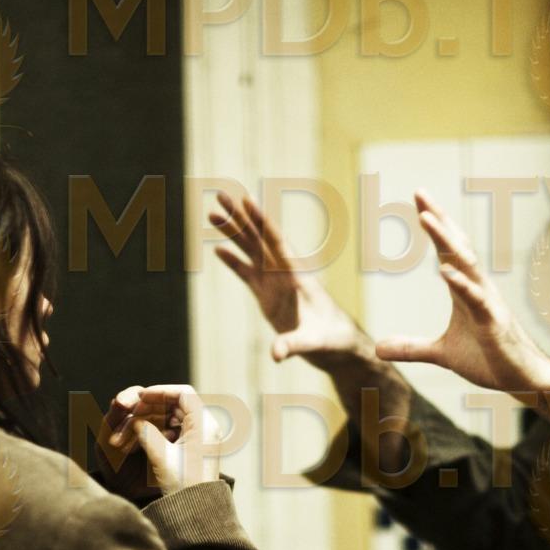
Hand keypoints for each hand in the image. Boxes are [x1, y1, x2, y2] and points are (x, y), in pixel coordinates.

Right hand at [100, 384, 220, 498]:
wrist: (198, 511)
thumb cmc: (183, 486)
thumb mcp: (160, 457)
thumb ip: (146, 433)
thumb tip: (136, 420)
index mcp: (204, 425)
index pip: (183, 394)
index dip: (160, 391)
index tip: (141, 397)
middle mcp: (207, 427)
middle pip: (179, 403)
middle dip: (155, 404)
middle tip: (134, 410)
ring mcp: (203, 437)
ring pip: (177, 415)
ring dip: (156, 416)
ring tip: (136, 422)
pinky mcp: (197, 447)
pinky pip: (178, 428)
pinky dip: (161, 426)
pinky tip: (146, 432)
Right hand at [210, 192, 371, 366]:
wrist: (337, 344)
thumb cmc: (330, 340)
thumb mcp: (312, 343)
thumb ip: (293, 345)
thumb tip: (276, 354)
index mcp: (295, 276)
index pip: (275, 242)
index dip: (261, 222)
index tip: (246, 200)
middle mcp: (283, 273)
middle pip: (258, 239)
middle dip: (240, 217)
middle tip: (220, 195)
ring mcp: (274, 283)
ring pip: (250, 251)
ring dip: (233, 233)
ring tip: (212, 215)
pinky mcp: (268, 296)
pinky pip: (247, 274)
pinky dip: (233, 262)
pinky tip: (218, 249)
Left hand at [374, 190, 549, 393]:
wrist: (522, 379)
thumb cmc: (489, 359)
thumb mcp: (442, 354)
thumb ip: (411, 347)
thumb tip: (377, 348)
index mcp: (465, 290)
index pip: (447, 251)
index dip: (434, 227)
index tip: (418, 202)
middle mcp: (477, 288)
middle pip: (456, 247)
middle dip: (439, 220)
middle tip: (420, 193)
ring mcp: (487, 303)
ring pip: (465, 265)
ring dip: (446, 241)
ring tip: (427, 219)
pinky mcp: (493, 323)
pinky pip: (476, 300)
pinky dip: (461, 284)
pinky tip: (444, 271)